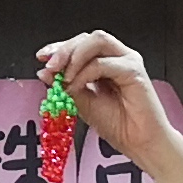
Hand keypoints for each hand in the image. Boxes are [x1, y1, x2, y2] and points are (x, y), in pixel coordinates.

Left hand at [33, 30, 182, 175]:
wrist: (140, 144)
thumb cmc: (119, 126)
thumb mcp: (83, 104)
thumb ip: (66, 87)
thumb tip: (45, 73)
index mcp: (105, 64)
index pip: (80, 45)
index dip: (59, 48)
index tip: (41, 57)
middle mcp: (117, 58)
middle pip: (87, 38)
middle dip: (64, 50)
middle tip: (50, 66)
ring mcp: (127, 62)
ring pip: (97, 41)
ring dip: (74, 55)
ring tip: (63, 76)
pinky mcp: (134, 71)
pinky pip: (103, 64)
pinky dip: (85, 73)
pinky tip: (76, 87)